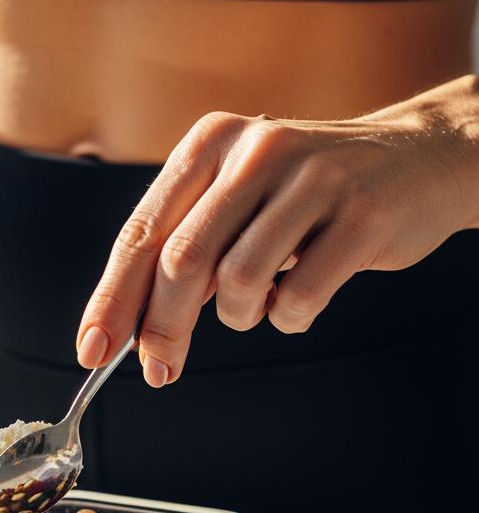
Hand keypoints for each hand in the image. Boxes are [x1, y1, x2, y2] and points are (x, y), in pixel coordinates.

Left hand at [77, 77, 478, 384]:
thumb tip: (132, 326)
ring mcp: (313, 179)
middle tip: (160, 368)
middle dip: (162, 328)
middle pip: (181, 261)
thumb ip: (185, 247)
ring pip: (238, 282)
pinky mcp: (361, 215)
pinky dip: (289, 317)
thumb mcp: (236, 197)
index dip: (112, 298)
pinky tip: (300, 296)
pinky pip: (298, 298)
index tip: (93, 348)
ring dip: (239, 315)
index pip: (141, 232)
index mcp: (210, 144)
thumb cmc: (306, 192)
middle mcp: (256, 150)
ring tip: (259, 301)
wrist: (418, 159)